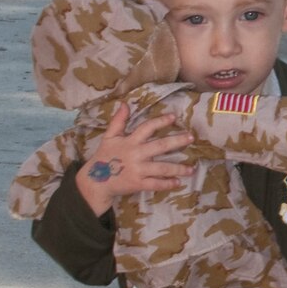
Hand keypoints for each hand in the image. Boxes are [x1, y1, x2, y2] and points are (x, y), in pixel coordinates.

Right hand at [76, 103, 191, 215]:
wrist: (95, 182)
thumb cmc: (104, 157)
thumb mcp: (109, 137)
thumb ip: (118, 121)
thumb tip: (125, 103)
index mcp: (130, 141)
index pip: (147, 128)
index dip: (160, 121)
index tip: (174, 117)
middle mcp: (136, 154)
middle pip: (160, 146)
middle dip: (177, 141)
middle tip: (191, 137)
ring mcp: (138, 170)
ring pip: (162, 168)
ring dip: (178, 168)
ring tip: (192, 169)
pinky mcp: (138, 184)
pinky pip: (155, 184)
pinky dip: (167, 184)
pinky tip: (178, 183)